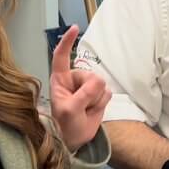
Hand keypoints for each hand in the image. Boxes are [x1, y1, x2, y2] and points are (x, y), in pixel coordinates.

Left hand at [49, 25, 110, 150]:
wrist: (74, 139)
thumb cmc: (64, 125)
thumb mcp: (69, 111)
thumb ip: (83, 95)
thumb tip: (98, 82)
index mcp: (60, 79)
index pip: (62, 56)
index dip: (67, 41)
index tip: (74, 28)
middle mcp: (74, 79)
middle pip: (91, 75)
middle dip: (90, 92)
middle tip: (80, 107)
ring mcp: (87, 87)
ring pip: (101, 84)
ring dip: (95, 100)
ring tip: (85, 110)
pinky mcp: (98, 94)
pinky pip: (107, 92)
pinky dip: (102, 104)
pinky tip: (92, 110)